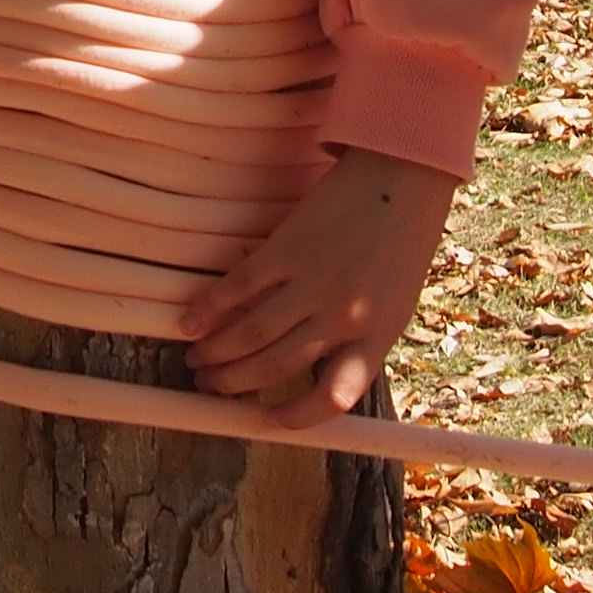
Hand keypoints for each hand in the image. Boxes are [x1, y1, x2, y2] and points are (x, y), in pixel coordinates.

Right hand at [182, 149, 465, 428]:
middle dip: (235, 383)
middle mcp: (344, 317)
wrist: (402, 175)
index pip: (334, 398)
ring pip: (252, 334)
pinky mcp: (287, 249)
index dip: (296, 417)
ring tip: (196, 360)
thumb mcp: (395, 300)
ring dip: (216, 353)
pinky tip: (190, 322)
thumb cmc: (403, 238)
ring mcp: (314, 283)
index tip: (268, 417)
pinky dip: (209, 309)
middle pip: (276, 365)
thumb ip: (359, 335)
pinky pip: (239, 289)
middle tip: (210, 386)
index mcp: (377, 335)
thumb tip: (310, 366)